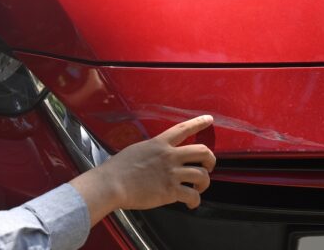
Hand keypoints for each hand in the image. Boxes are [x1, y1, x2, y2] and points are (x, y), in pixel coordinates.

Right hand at [69, 115, 215, 225]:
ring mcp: (171, 173)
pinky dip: (195, 201)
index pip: (183, 129)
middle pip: (202, 151)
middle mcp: (169, 156)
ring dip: (204, 183)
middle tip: (209, 166)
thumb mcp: (136, 150)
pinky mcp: (170, 191)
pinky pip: (193, 196)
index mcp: (159, 144)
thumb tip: (157, 157)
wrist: (111, 184)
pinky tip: (191, 204)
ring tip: (198, 188)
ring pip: (202, 175)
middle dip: (211, 160)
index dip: (198, 123)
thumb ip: (151, 151)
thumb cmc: (117, 169)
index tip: (209, 119)